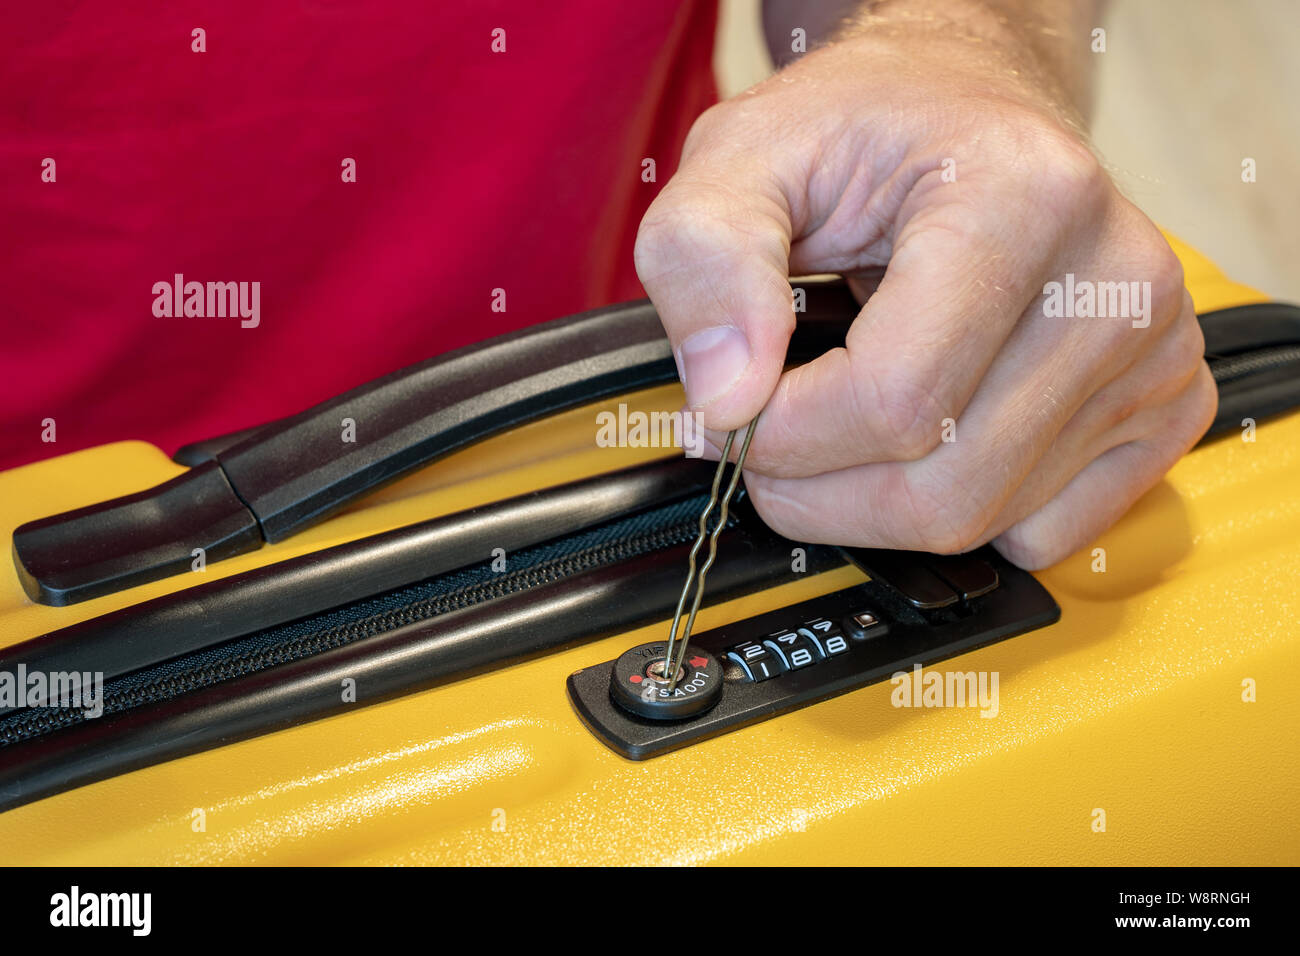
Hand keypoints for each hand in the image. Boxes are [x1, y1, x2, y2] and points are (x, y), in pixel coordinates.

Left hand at [634, 11, 1215, 568]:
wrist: (963, 111)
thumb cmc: (862, 131)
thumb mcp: (742, 161)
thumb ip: (706, 263)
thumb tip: (726, 398)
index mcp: (1026, 197)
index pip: (894, 401)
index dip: (780, 438)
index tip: (727, 413)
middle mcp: (1114, 280)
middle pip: (942, 486)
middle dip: (815, 489)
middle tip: (767, 430)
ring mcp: (1152, 351)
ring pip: (983, 521)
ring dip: (871, 504)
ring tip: (835, 419)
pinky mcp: (1164, 407)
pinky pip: (1042, 533)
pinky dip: (957, 512)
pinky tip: (927, 435)